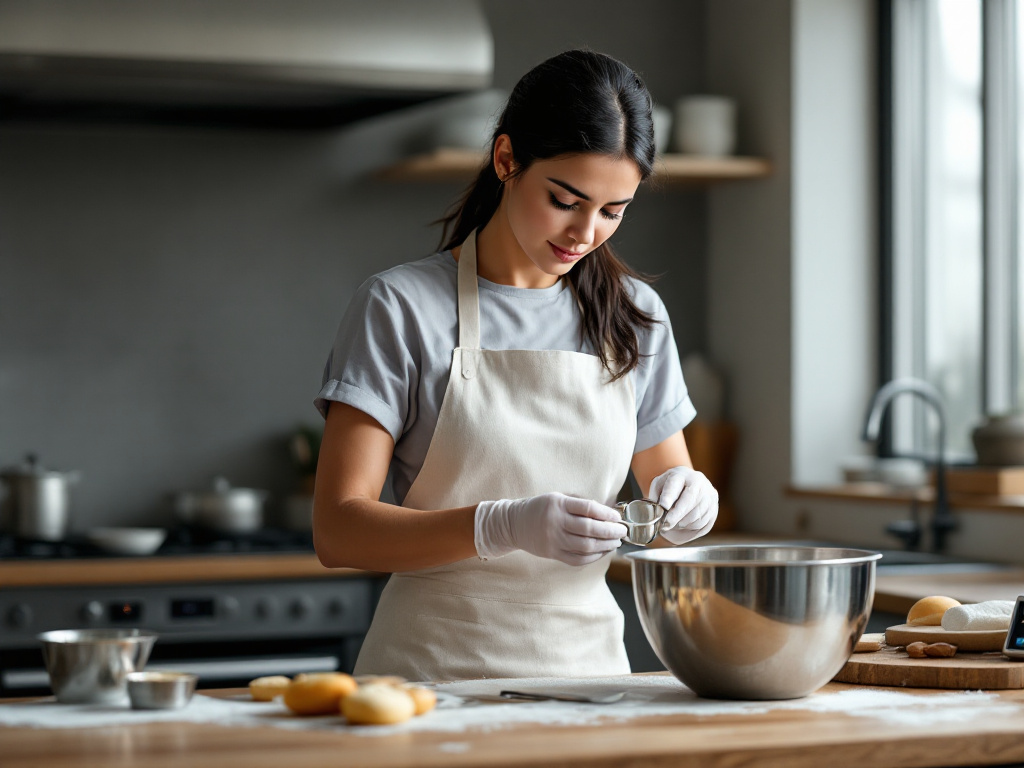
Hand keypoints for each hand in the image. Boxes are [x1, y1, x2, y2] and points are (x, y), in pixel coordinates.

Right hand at [475, 492, 625, 565]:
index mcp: (558, 504)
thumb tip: (608, 514)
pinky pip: (577, 559)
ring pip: (585, 546)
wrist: (515, 523)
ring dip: (605, 545)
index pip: (588, 508)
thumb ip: (580, 505)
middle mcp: (555, 522)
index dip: (606, 513)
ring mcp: (553, 540)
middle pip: (589, 529)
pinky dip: (594, 557)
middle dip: (610, 531)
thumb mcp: (558, 498)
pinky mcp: (552, 553)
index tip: (617, 517)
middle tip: (622, 530)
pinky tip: (602, 551)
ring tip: (615, 542)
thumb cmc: (541, 508)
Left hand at [649, 466, 717, 544]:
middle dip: (676, 515)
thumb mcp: (658, 487)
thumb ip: (656, 498)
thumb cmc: (670, 487)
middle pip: (689, 501)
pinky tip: (683, 524)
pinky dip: (691, 527)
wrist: (687, 484)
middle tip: (665, 525)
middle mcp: (699, 482)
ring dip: (682, 523)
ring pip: (697, 515)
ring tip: (673, 523)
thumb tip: (658, 514)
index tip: (663, 506)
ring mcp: (709, 494)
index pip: (675, 485)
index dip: (669, 497)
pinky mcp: (714, 507)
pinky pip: (703, 523)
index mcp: (681, 475)